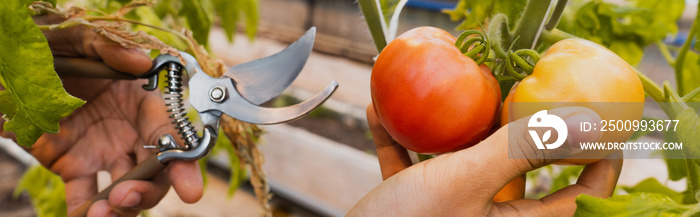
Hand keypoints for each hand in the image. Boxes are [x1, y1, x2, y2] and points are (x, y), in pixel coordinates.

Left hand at [1, 15, 202, 215]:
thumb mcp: (83, 39)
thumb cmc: (63, 47)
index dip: (185, 163)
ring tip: (100, 214)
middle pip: (157, 172)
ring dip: (120, 207)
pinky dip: (84, 212)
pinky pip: (84, 195)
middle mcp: (133, 132)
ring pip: (125, 189)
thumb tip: (141, 62)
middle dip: (148, 191)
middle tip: (124, 197)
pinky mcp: (76, 165)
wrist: (22, 65)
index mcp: (146, 100)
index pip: (174, 134)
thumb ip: (110, 48)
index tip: (191, 191)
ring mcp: (106, 151)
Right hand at [347, 104, 621, 215]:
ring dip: (449, 130)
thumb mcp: (465, 182)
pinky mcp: (414, 210)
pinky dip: (400, 144)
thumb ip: (520, 149)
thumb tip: (583, 122)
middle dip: (515, 127)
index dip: (600, 157)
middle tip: (512, 88)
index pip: (583, 195)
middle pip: (522, 170)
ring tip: (442, 95)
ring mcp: (451, 214)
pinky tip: (378, 114)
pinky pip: (414, 170)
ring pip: (465, 165)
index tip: (598, 116)